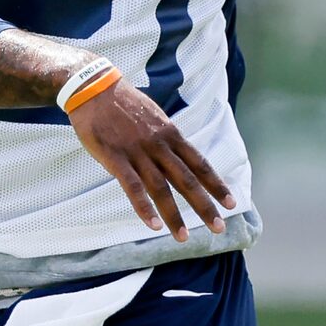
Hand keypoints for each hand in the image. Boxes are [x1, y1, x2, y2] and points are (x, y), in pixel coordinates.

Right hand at [70, 82, 233, 235]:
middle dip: (204, 206)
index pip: (199, 163)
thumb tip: (175, 155)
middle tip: (219, 228)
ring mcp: (138, 152)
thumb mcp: (153, 116)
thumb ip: (165, 138)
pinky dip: (143, 207)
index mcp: (170, 134)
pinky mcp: (115, 158)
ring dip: (174, 215)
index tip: (231, 203)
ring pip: (161, 188)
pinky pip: (133, 187)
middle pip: (187, 180)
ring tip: (183, 237)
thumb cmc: (123, 103)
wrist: (94, 88)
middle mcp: (159, 145)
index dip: (216, 184)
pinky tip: (152, 225)